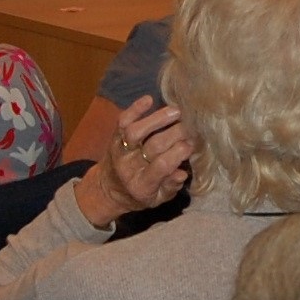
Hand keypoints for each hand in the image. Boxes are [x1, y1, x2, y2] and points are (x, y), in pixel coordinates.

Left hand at [75, 97, 190, 226]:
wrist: (107, 189)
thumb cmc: (138, 194)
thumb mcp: (156, 199)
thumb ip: (170, 187)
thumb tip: (182, 173)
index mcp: (142, 185)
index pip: (162, 166)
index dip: (179, 153)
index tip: (193, 144)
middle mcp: (129, 166)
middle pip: (153, 146)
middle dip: (175, 133)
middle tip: (192, 125)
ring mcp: (120, 150)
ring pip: (136, 131)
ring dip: (157, 119)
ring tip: (177, 111)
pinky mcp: (115, 137)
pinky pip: (123, 121)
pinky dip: (134, 109)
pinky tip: (149, 99)